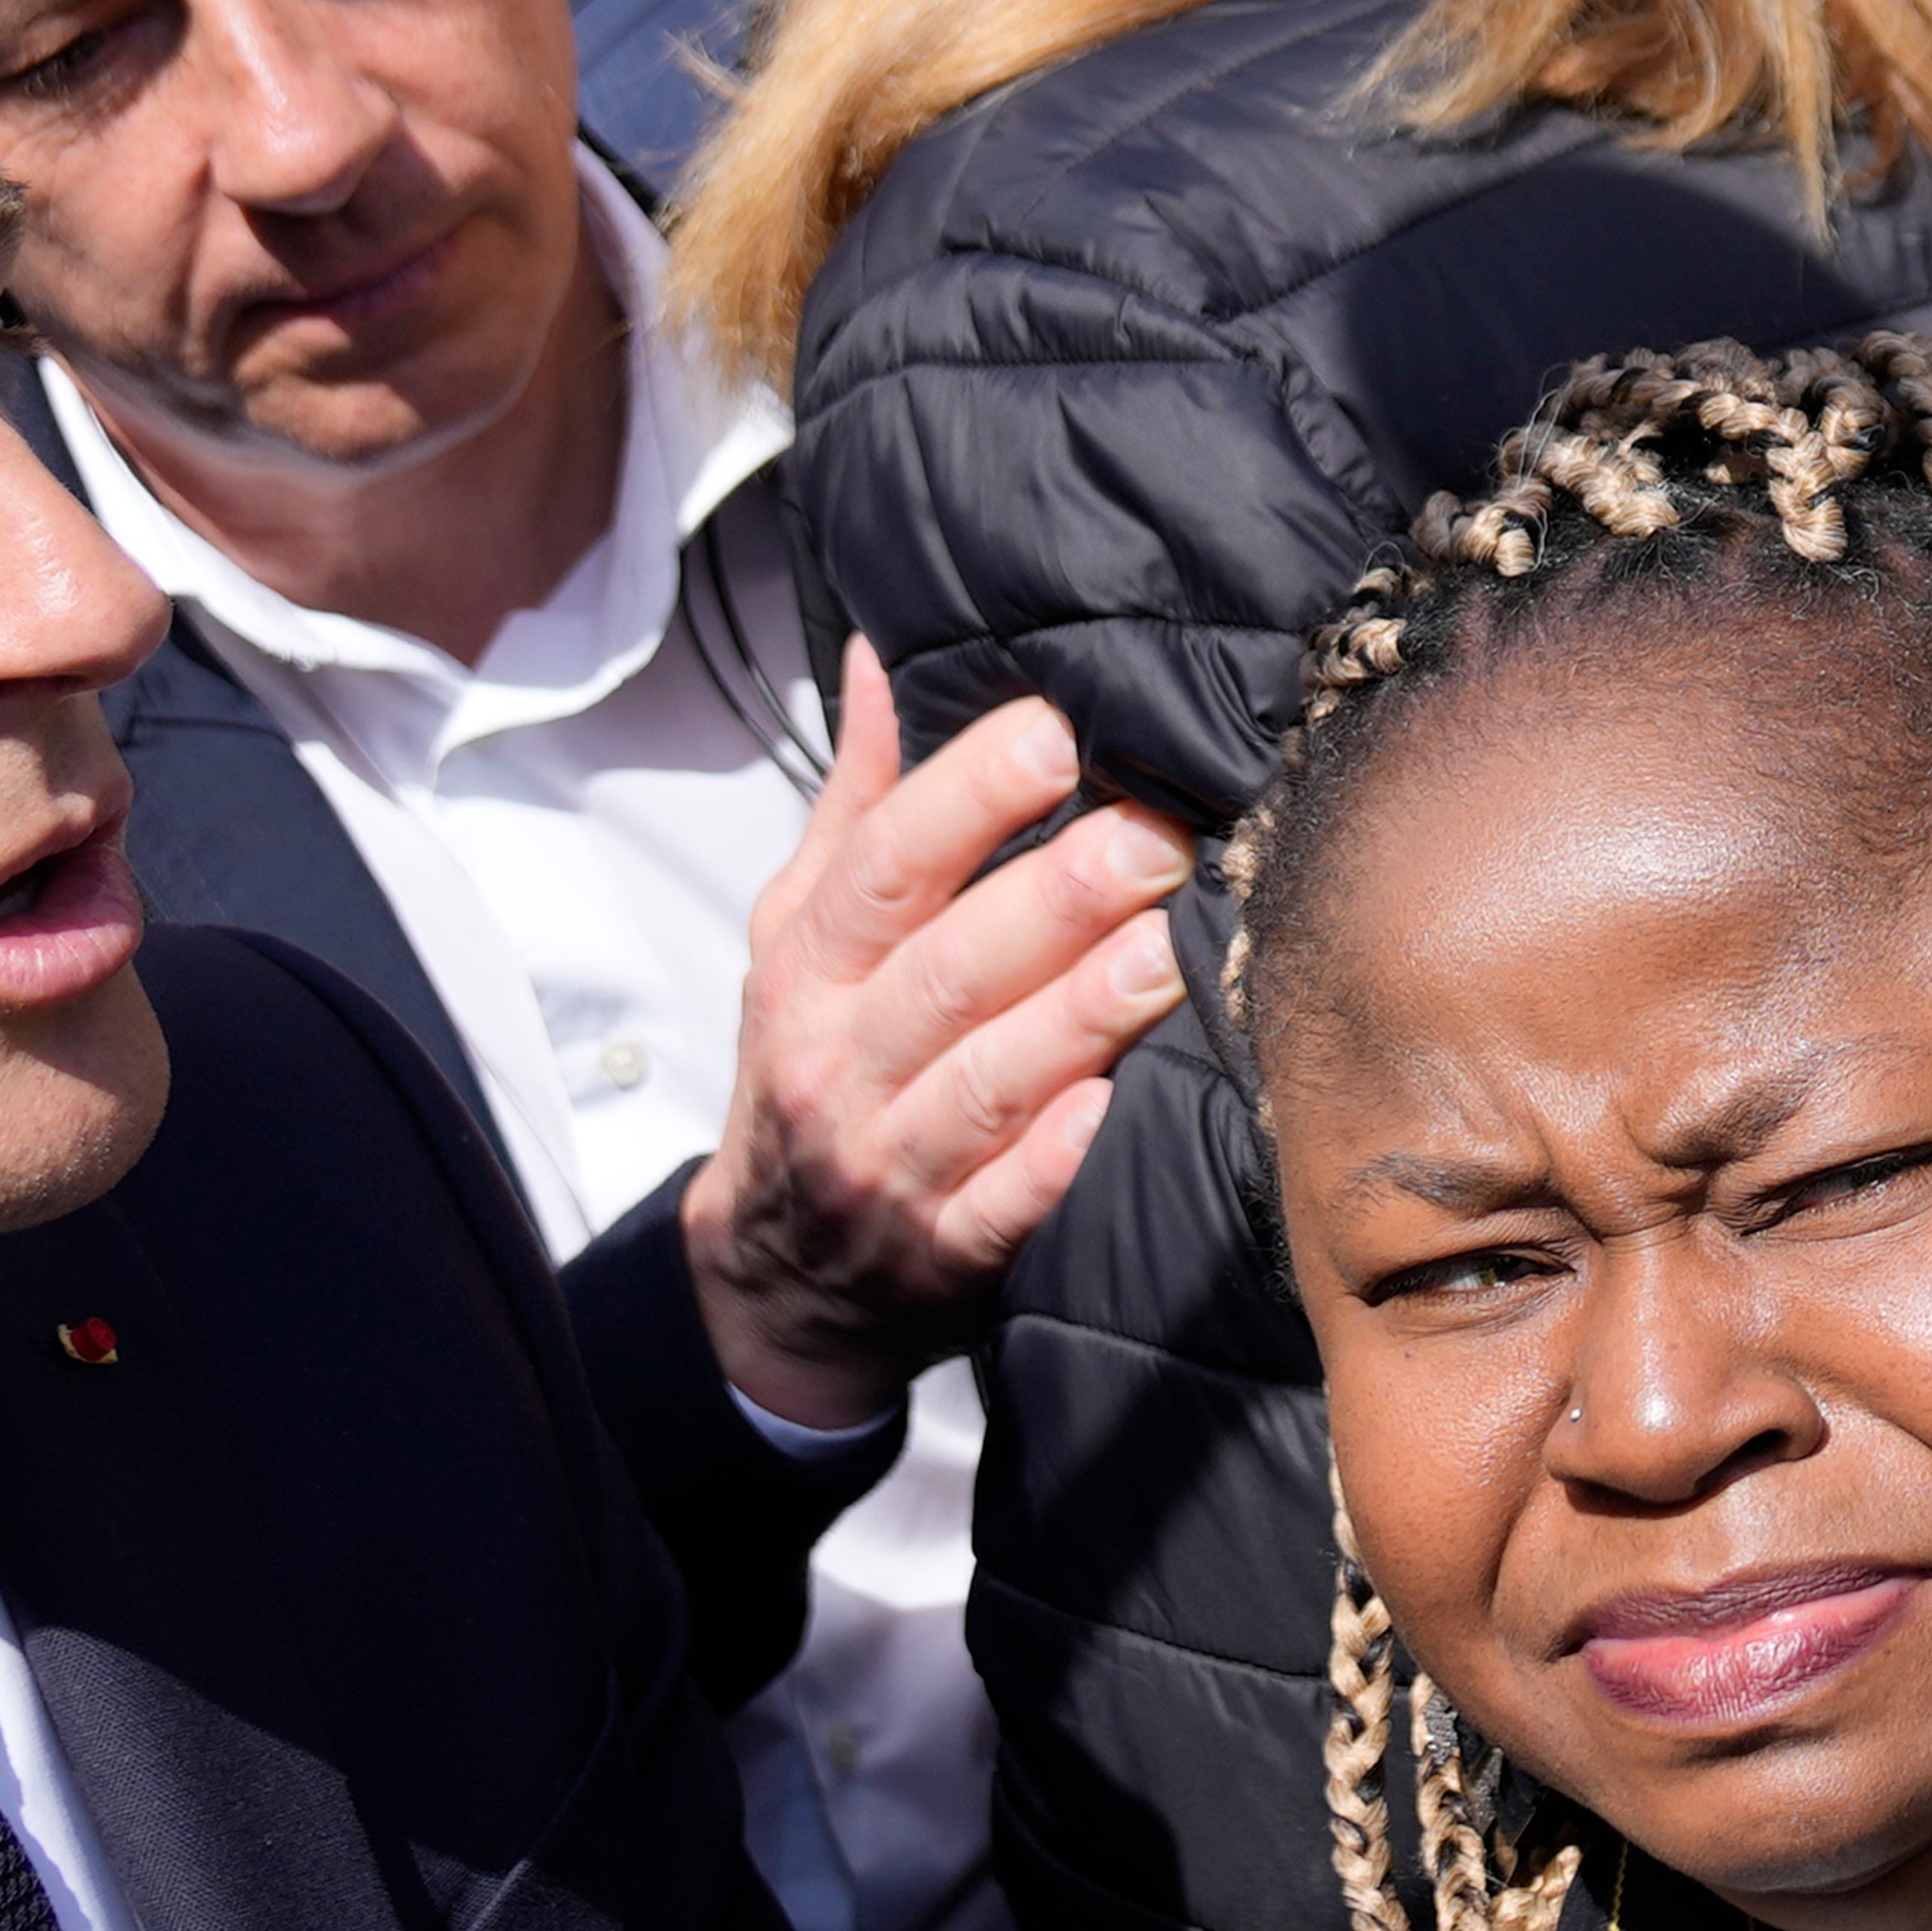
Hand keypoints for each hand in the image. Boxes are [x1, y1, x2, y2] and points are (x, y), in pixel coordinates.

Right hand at [691, 643, 1195, 1430]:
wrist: (774, 1271)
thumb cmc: (810, 1065)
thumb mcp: (799, 937)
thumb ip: (853, 807)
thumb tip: (874, 658)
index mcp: (808, 969)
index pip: (884, 867)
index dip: (967, 796)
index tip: (1053, 733)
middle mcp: (839, 1060)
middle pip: (944, 970)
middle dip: (1050, 901)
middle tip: (1151, 840)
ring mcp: (887, 1162)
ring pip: (981, 1083)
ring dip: (1070, 1018)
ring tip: (1157, 954)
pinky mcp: (939, 1249)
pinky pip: (995, 1205)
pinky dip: (1044, 1162)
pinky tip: (1102, 1108)